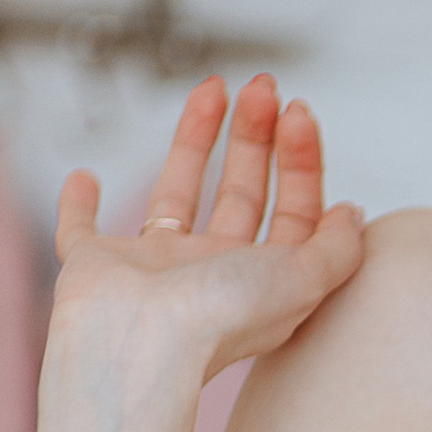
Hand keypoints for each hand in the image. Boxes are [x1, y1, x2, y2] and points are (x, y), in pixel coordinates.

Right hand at [51, 75, 363, 380]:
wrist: (138, 345)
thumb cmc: (222, 316)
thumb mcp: (306, 278)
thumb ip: (338, 248)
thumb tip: (353, 214)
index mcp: (262, 281)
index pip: (291, 211)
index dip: (300, 160)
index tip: (298, 110)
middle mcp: (209, 275)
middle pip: (239, 194)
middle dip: (254, 137)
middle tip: (261, 86)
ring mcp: (150, 269)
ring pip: (174, 195)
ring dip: (192, 141)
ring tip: (212, 87)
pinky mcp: (93, 264)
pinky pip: (81, 231)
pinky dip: (78, 206)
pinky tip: (84, 178)